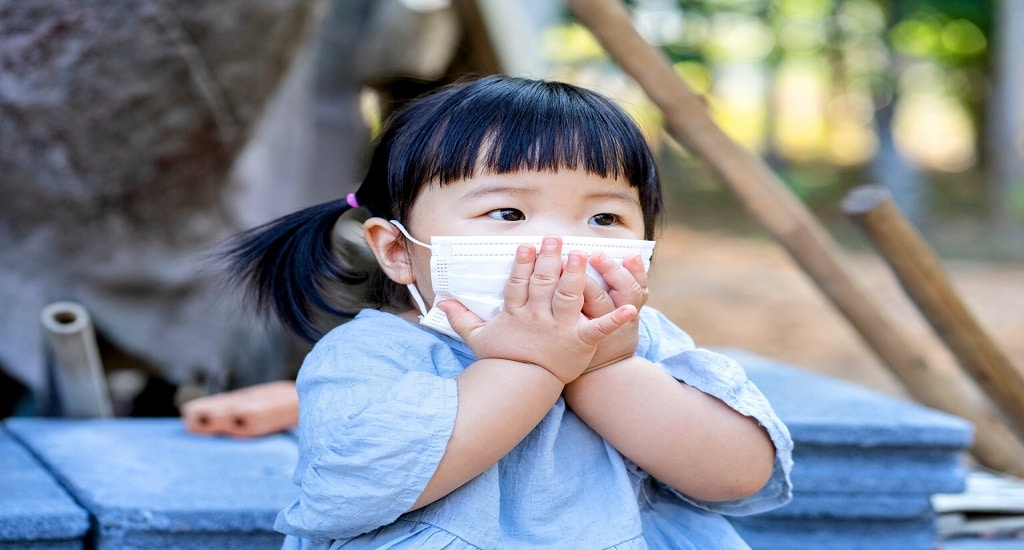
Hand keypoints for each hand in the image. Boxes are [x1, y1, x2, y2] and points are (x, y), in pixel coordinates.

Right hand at [439, 236, 636, 383]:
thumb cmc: (502, 360)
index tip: (527, 245)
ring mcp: (560, 329)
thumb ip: (461, 317)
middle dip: (550, 259)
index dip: (524, 264)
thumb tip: (441, 301)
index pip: (519, 284)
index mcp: (517, 314)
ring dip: (576, 276)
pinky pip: (599, 328)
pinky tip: (630, 307)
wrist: (519, 389)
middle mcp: (538, 318)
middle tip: (555, 238)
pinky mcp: (581, 342)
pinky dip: (615, 318)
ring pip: (568, 297)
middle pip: (544, 284)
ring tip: (583, 255)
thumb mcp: (477, 338)